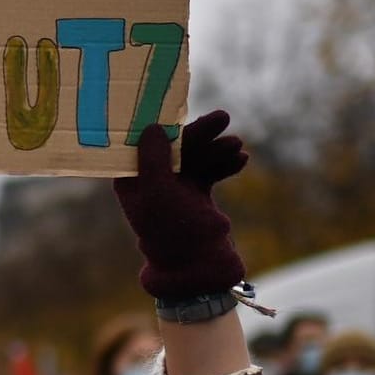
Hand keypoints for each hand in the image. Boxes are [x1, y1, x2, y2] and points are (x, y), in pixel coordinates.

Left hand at [113, 110, 247, 301]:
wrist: (200, 269)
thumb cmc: (173, 231)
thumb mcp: (159, 192)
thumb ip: (154, 159)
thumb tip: (152, 127)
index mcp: (133, 181)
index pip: (146, 142)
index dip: (163, 123)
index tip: (180, 106)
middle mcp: (151, 181)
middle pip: (176, 146)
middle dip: (200, 133)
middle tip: (224, 118)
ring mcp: (175, 188)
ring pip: (196, 157)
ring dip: (217, 149)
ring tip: (237, 145)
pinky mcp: (197, 196)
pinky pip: (211, 172)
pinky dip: (224, 164)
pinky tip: (241, 160)